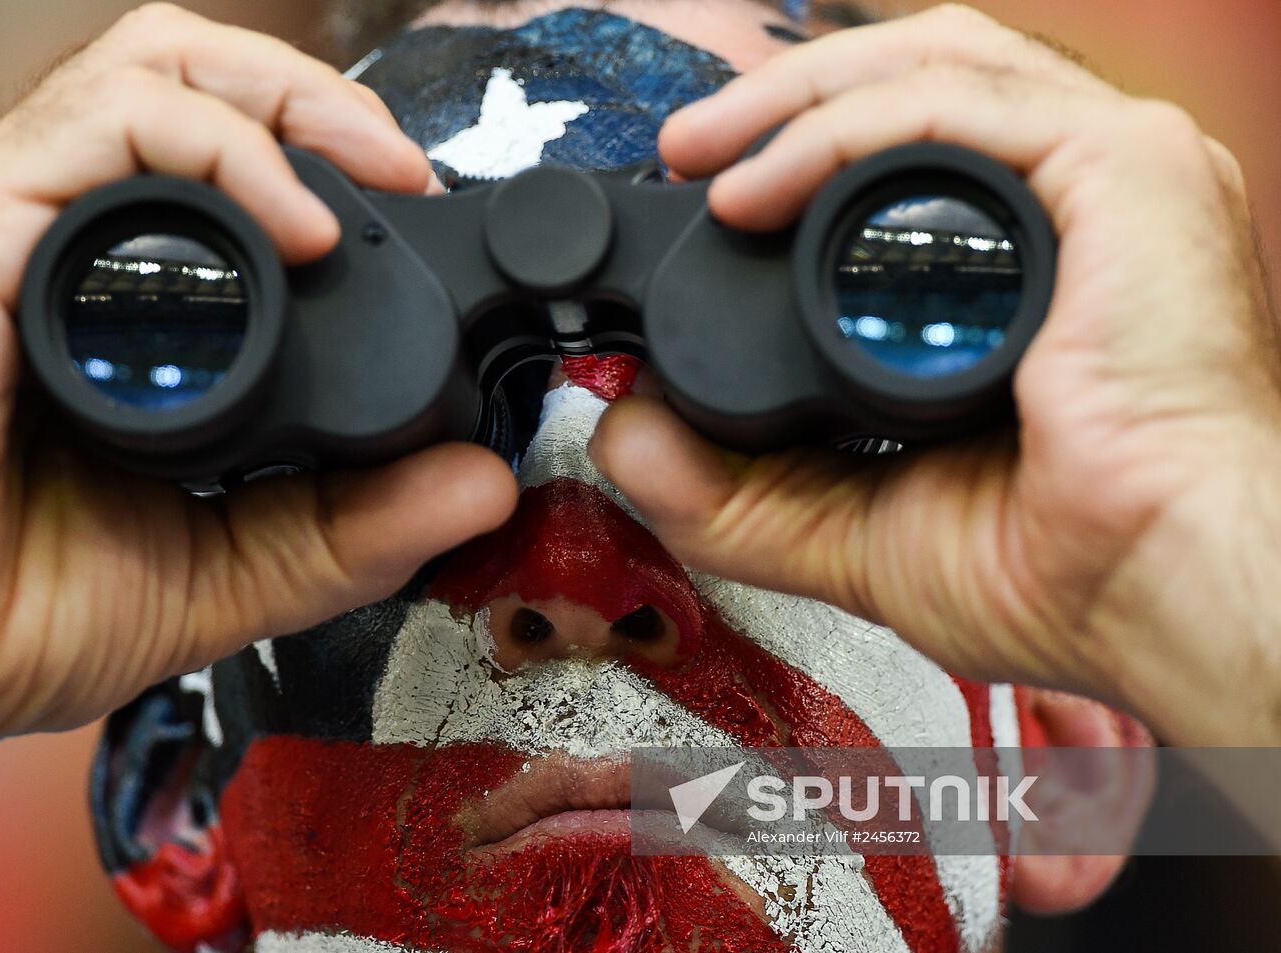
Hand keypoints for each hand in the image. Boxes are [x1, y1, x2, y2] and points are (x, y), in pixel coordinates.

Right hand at [0, 3, 515, 767]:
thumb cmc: (21, 611)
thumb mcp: (235, 568)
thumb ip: (356, 529)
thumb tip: (481, 485)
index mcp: (127, 298)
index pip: (227, 160)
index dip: (331, 156)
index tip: (419, 210)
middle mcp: (70, 244)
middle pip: (195, 83)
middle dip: (317, 100)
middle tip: (403, 168)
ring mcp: (16, 228)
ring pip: (154, 72)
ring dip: (284, 101)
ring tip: (370, 173)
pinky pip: (103, 128)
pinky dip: (222, 151)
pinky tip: (298, 224)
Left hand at [591, 4, 1280, 745]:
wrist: (1166, 597)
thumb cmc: (1064, 568)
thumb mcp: (856, 526)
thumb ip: (736, 491)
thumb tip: (627, 441)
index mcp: (1034, 265)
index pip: (911, 158)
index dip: (803, 156)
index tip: (709, 203)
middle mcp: (1077, 202)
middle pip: (917, 85)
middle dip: (785, 105)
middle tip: (689, 155)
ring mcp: (1108, 173)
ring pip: (930, 68)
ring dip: (795, 99)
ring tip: (704, 154)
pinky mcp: (1125, 170)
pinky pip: (950, 111)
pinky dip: (836, 135)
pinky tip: (757, 187)